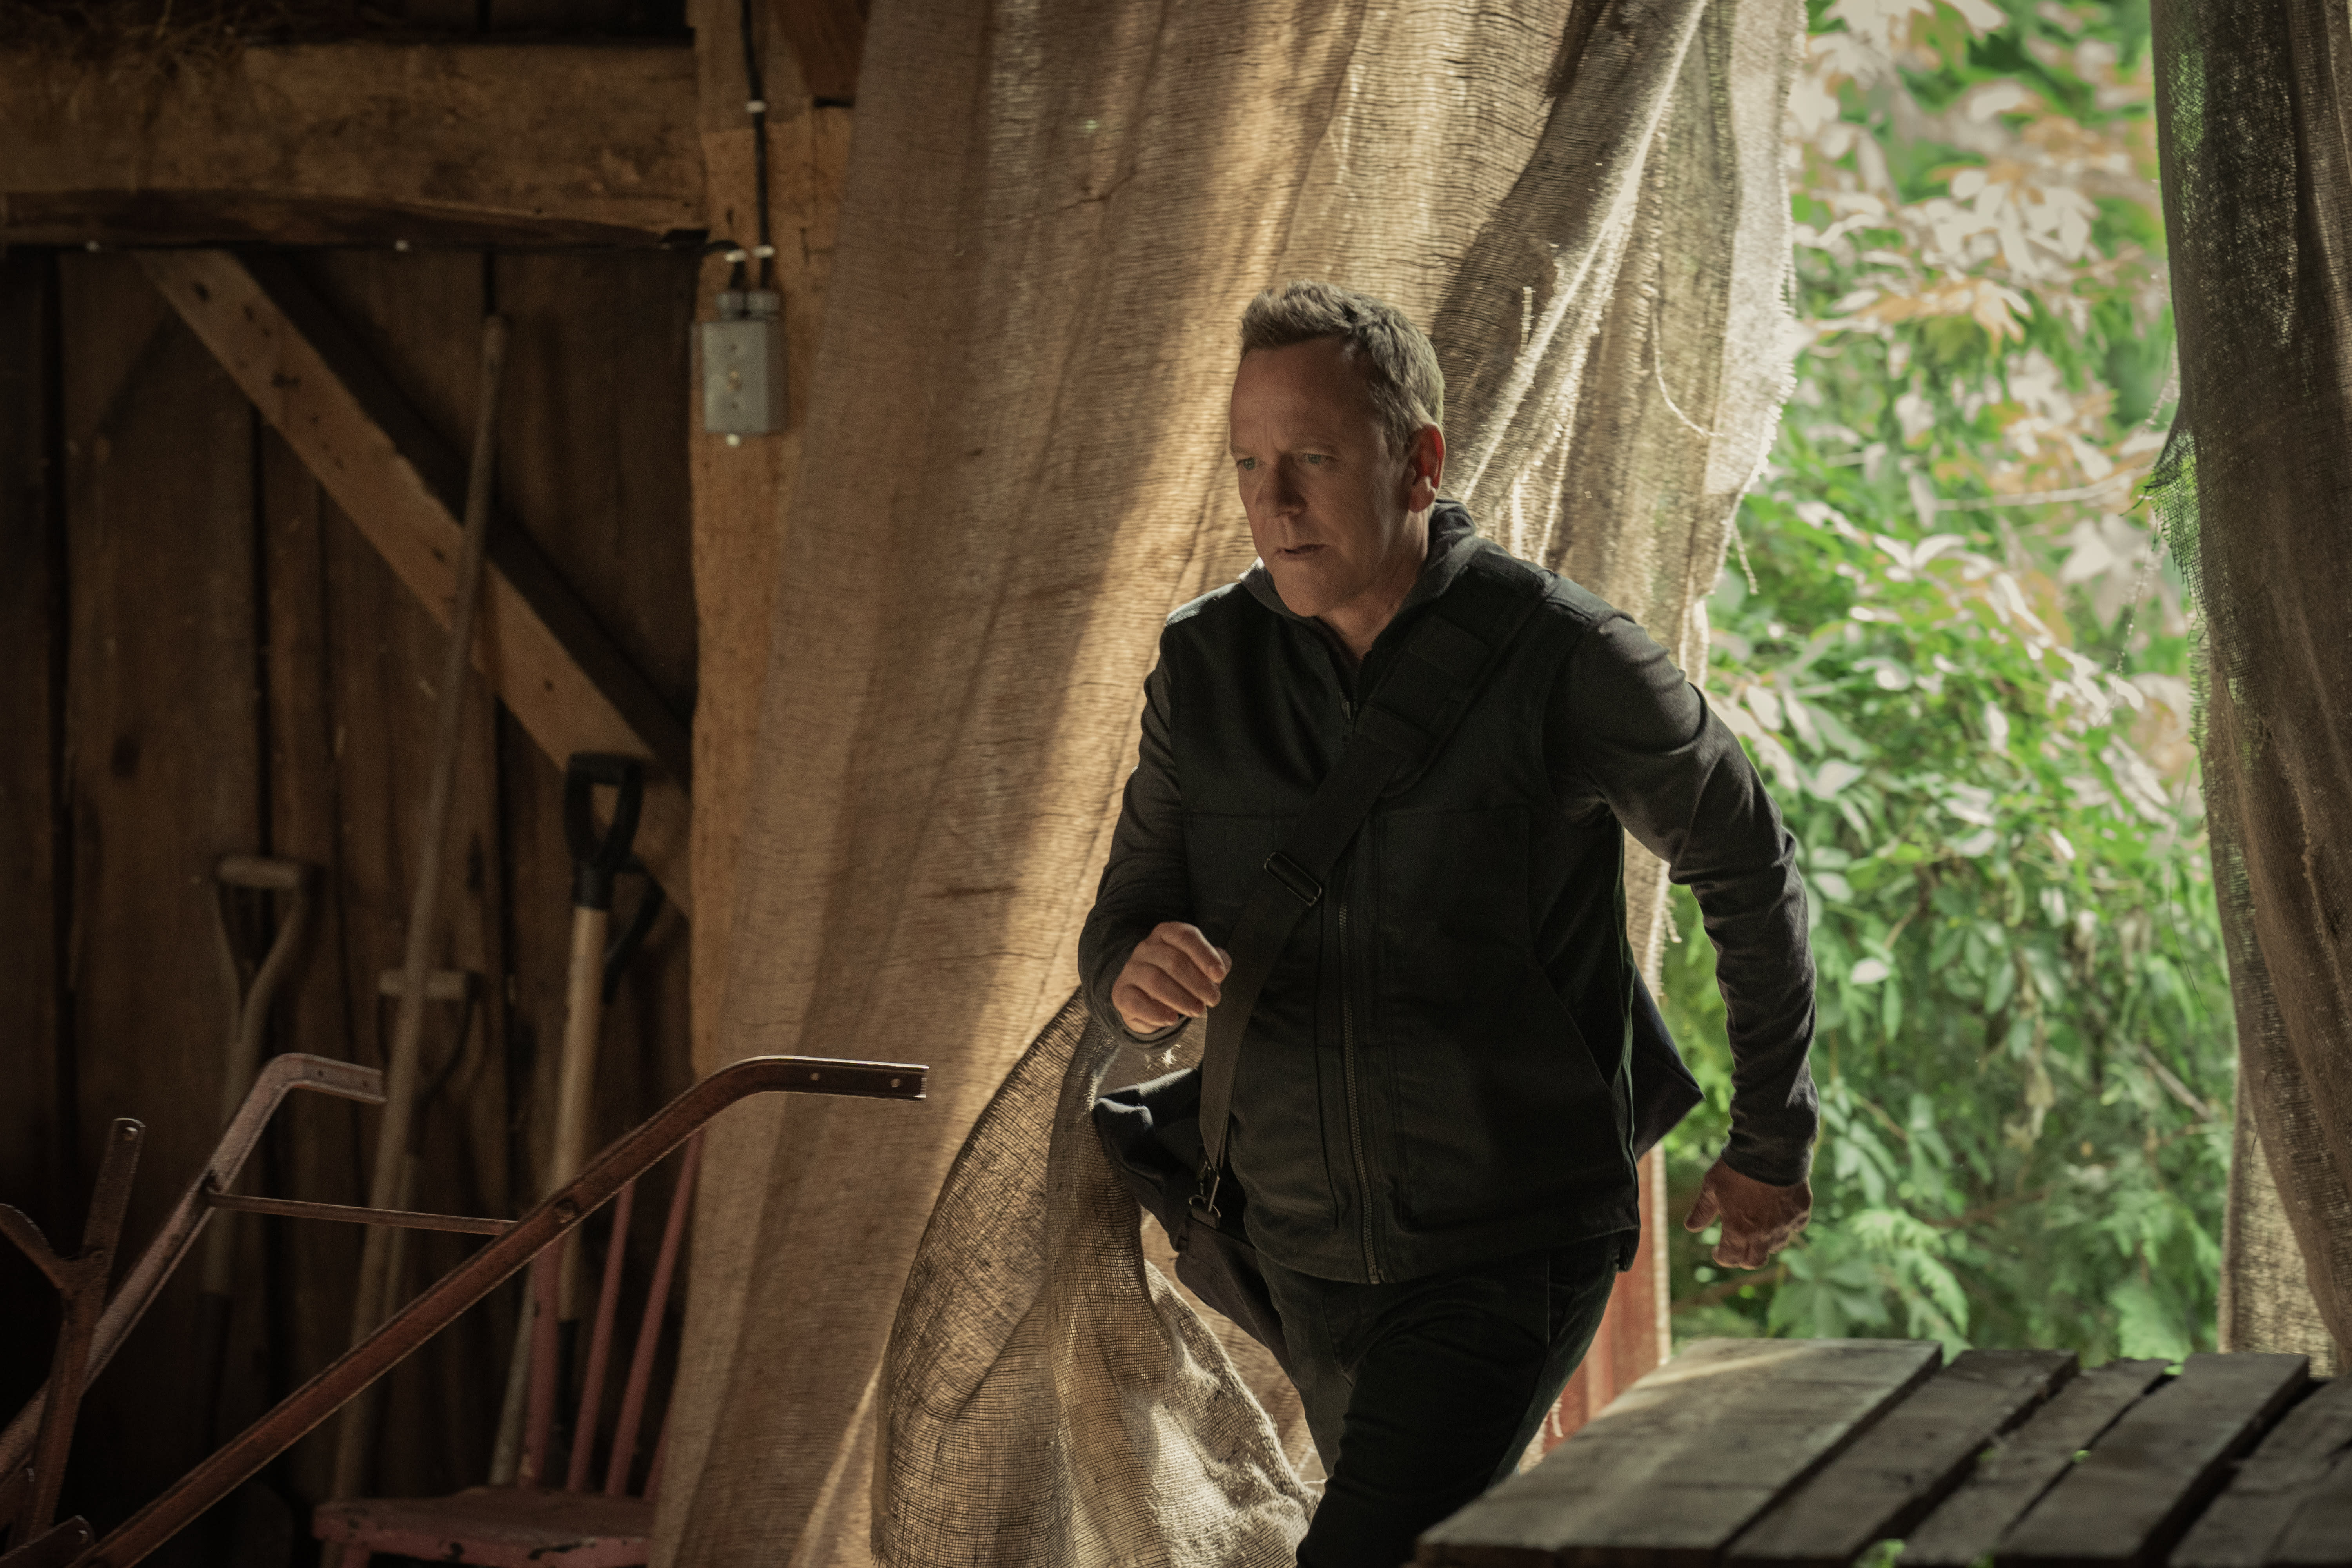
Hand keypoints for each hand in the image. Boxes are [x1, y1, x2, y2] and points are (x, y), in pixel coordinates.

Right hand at [1111, 922, 1231, 1034]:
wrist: (1148, 999)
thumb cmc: (1179, 979)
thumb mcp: (1199, 967)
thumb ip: (1215, 963)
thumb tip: (1222, 967)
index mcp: (1166, 934)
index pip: (1185, 936)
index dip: (1205, 955)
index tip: (1220, 975)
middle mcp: (1145, 948)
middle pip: (1173, 961)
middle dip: (1198, 983)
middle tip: (1213, 1000)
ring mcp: (1130, 970)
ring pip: (1155, 981)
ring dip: (1181, 999)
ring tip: (1197, 1011)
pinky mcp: (1121, 993)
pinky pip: (1136, 1002)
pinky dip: (1156, 1012)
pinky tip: (1172, 1019)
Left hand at [1682, 1158, 1810, 1268]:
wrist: (1769, 1149)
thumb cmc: (1735, 1168)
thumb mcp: (1711, 1187)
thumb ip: (1702, 1210)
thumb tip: (1691, 1227)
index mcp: (1739, 1230)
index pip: (1730, 1258)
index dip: (1722, 1256)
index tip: (1718, 1251)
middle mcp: (1764, 1234)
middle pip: (1755, 1261)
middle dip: (1744, 1258)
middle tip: (1738, 1247)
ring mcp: (1785, 1224)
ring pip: (1777, 1246)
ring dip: (1766, 1242)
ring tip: (1758, 1229)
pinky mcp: (1801, 1212)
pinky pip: (1795, 1227)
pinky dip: (1786, 1225)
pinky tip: (1779, 1215)